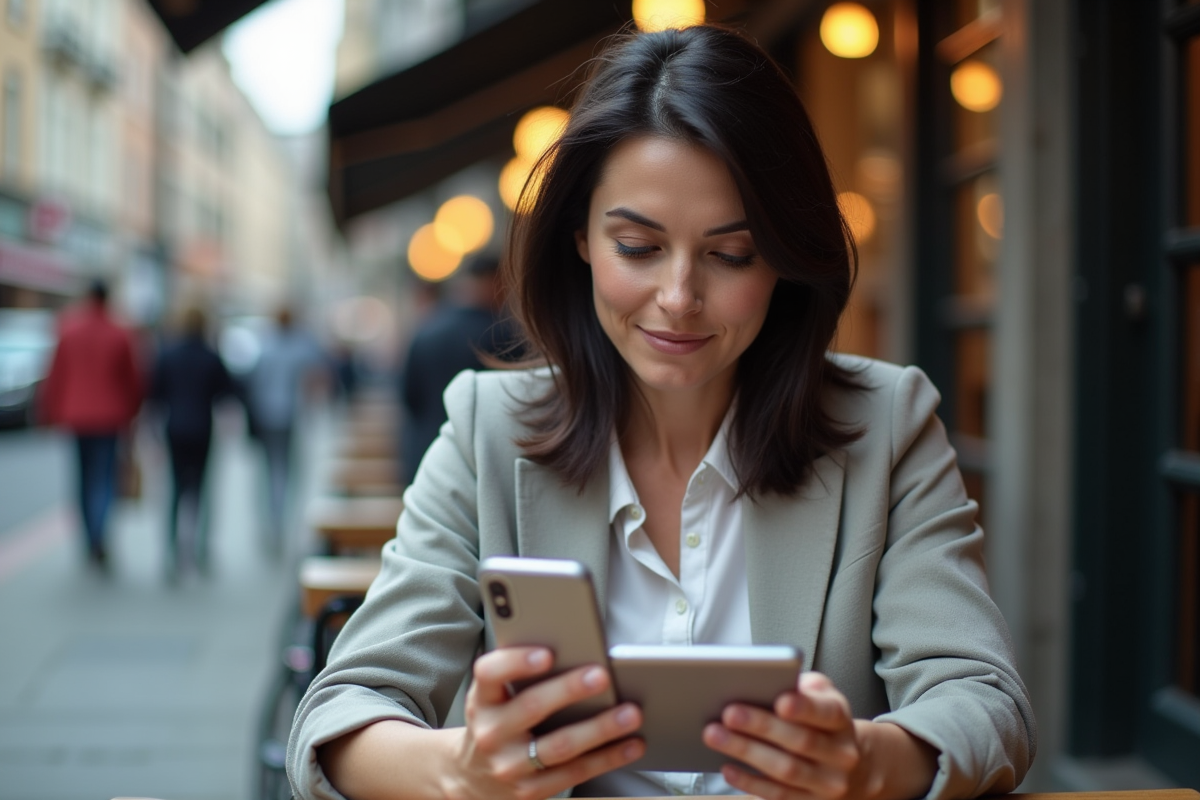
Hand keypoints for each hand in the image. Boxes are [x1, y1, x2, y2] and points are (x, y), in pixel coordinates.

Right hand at [448, 646, 644, 799]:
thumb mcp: (494, 698)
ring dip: (600, 729)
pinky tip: (632, 744)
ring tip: (630, 713)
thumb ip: (520, 676)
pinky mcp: (531, 791)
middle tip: (601, 676)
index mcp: (483, 700)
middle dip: (569, 690)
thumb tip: (574, 649)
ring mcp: (510, 766)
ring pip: (560, 746)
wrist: (472, 777)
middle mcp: (491, 733)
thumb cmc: (497, 722)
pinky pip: (575, 772)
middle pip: (531, 707)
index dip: (516, 662)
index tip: (547, 654)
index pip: (489, 674)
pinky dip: (608, 757)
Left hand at [702, 671, 862, 799]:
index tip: (781, 701)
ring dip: (747, 752)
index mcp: (840, 720)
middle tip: (728, 713)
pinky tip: (727, 767)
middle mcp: (841, 754)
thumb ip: (801, 686)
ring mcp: (828, 783)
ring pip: (786, 770)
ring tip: (716, 736)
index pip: (827, 712)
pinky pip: (779, 795)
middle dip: (762, 726)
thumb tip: (769, 678)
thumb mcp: (821, 697)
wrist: (851, 768)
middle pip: (801, 740)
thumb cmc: (820, 722)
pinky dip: (750, 782)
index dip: (805, 707)